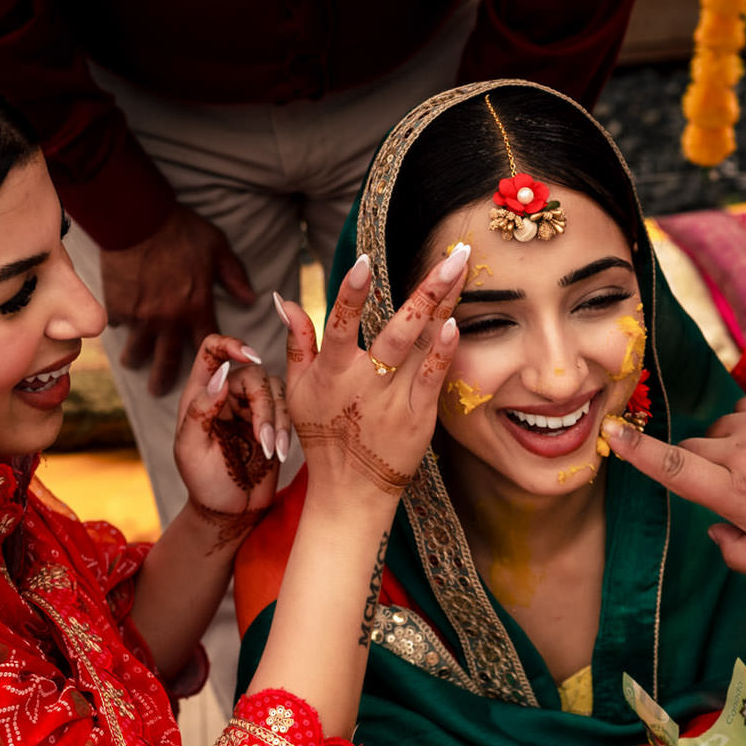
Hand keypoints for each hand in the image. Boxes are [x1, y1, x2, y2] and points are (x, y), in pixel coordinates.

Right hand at [100, 205, 254, 395]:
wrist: (137, 217)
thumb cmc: (181, 229)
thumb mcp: (216, 247)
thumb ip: (234, 275)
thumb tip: (251, 298)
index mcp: (196, 307)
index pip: (206, 346)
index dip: (209, 360)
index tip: (206, 373)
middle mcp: (169, 320)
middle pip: (167, 361)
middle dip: (163, 380)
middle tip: (159, 391)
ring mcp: (142, 316)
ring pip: (138, 350)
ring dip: (136, 359)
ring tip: (132, 363)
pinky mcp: (118, 307)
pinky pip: (118, 325)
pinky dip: (119, 325)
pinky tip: (119, 326)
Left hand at [173, 333, 283, 551]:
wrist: (231, 511)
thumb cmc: (204, 483)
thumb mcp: (191, 448)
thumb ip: (200, 410)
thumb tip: (222, 374)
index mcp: (200, 393)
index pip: (212, 349)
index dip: (231, 344)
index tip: (250, 357)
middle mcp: (227, 394)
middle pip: (253, 373)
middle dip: (264, 406)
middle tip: (263, 442)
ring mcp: (251, 407)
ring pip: (275, 390)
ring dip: (277, 422)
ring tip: (272, 452)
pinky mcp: (272, 422)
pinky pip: (287, 409)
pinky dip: (285, 430)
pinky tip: (279, 453)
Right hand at [275, 246, 467, 518]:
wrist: (350, 490)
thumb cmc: (323, 436)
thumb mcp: (296, 390)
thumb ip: (296, 342)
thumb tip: (284, 299)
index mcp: (330, 373)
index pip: (338, 326)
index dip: (350, 294)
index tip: (363, 261)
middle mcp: (363, 384)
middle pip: (395, 331)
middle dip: (425, 290)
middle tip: (453, 254)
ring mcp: (394, 402)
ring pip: (421, 346)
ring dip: (443, 306)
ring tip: (461, 270)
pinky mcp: (418, 418)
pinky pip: (432, 379)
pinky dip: (444, 353)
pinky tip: (457, 324)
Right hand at [601, 390, 745, 578]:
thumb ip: (737, 554)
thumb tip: (716, 529)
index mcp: (739, 494)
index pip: (675, 469)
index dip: (637, 453)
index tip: (610, 432)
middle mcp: (744, 452)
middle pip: (691, 450)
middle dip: (700, 468)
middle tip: (735, 490)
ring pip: (718, 430)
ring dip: (728, 448)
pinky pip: (745, 410)